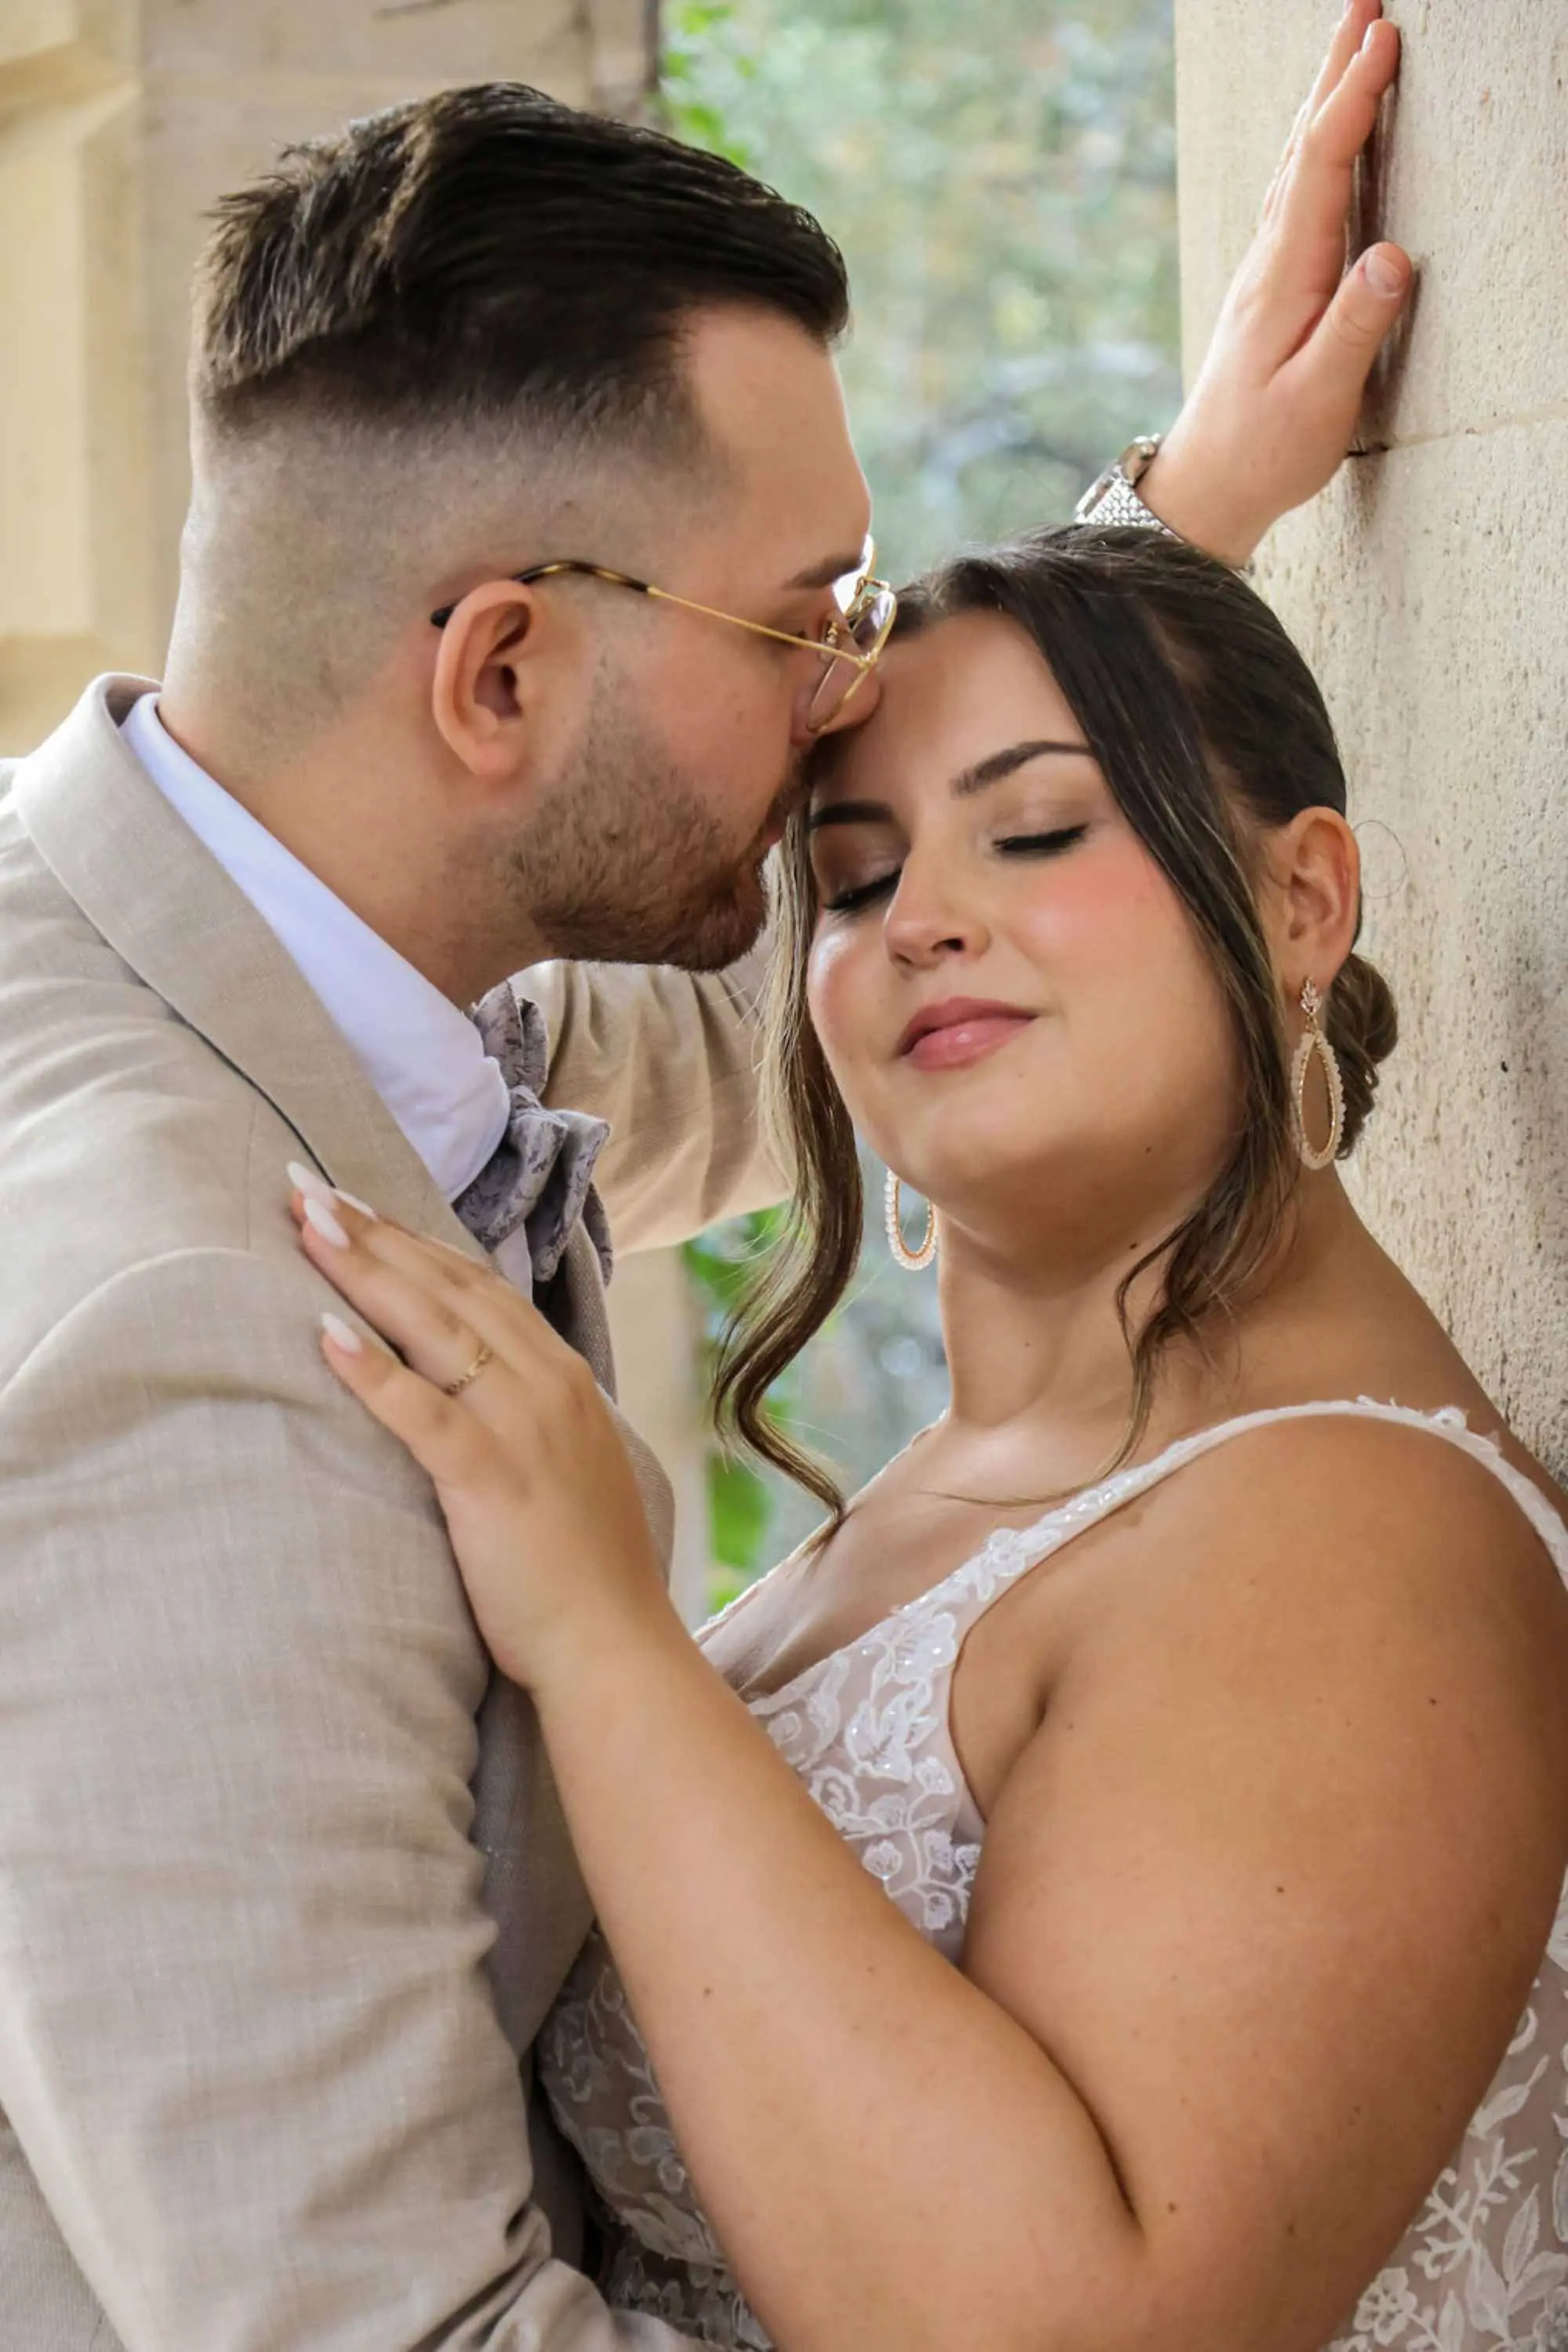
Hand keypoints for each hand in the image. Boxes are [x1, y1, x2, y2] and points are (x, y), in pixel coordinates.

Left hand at [290, 1182, 674, 1691]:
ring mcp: (522, 1428)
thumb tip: (474, 1388)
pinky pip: (421, 1412)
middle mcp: (547, 1386)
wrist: (613, 1645)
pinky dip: (371, 1370)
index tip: (358, 1207)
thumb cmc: (582, 1570)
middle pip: (449, 1290)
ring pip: (434, 1329)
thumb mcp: (566, 1466)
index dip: (414, 1242)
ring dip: (366, 1272)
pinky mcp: (490, 1479)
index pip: (479, 1288)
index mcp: (565, 1379)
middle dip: (377, 1235)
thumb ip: (526, 1416)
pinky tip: (323, 1334)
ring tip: (309, 1227)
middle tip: (309, 1190)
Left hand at [1144, 0, 1411, 565]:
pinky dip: (1312, 146)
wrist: (1205, 490)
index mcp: (1283, 278)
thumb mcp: (1317, 399)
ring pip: (1294, 165)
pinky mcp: (1268, 289)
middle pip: (1302, 148)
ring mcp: (1264, 273)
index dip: (1352, 101)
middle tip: (1366, 5)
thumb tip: (1391, 254)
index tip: (1385, 41)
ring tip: (1350, 45)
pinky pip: (1293, 196)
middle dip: (1335, 74)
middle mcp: (1267, 263)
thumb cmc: (1264, 452)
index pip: (1321, 168)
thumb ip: (1355, 327)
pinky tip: (1320, 136)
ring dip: (1322, 100)